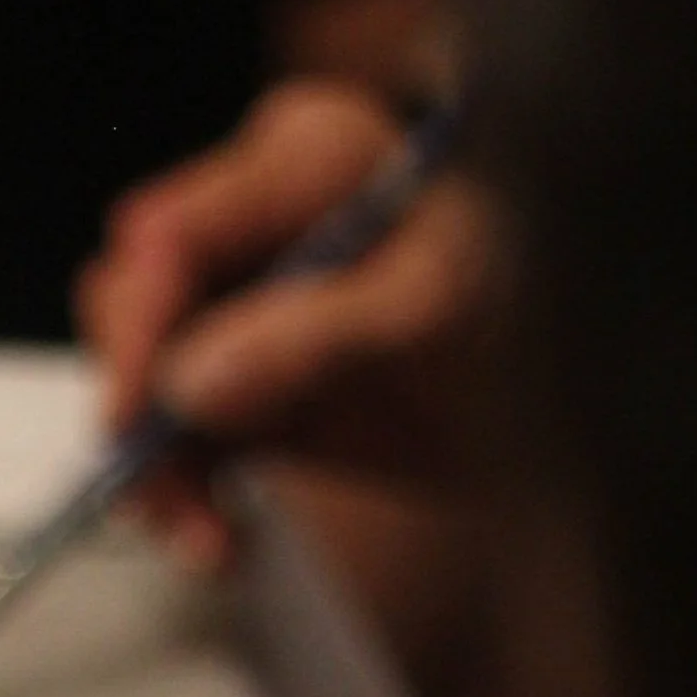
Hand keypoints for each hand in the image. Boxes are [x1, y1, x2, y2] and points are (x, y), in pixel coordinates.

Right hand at [76, 79, 496, 569]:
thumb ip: (312, 335)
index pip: (172, 231)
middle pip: (133, 303)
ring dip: (156, 468)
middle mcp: (256, 221)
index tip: (140, 411)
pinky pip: (177, 435)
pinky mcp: (244, 376)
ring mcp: (243, 302)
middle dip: (137, 404)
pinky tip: (217, 536)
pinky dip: (185, 491)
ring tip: (205, 536)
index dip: (140, 324)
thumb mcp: (433, 311)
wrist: (564, 387)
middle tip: (163, 486)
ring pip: (141, 380)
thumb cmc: (522, 305)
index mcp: (302, 161)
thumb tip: (191, 381)